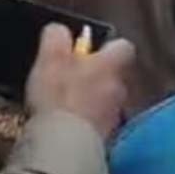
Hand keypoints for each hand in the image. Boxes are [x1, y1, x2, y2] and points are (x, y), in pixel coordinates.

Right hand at [25, 23, 134, 141]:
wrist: (65, 143)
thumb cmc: (59, 96)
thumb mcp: (51, 58)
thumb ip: (56, 37)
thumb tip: (59, 30)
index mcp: (113, 63)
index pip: (123, 46)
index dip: (107, 47)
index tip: (88, 51)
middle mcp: (122, 86)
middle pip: (115, 74)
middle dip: (97, 76)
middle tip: (72, 80)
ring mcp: (117, 113)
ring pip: (109, 100)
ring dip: (93, 101)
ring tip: (68, 106)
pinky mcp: (108, 137)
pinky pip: (101, 123)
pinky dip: (89, 122)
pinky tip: (70, 126)